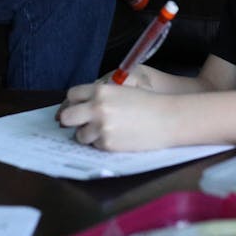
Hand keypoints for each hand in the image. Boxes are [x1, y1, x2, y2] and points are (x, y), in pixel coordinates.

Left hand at [56, 75, 173, 151]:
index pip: (72, 95)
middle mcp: (97, 107)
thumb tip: (80, 107)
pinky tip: (117, 137)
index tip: (77, 108)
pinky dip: (102, 143)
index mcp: (101, 90)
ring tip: (105, 131)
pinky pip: (95, 145)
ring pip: (79, 135)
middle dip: (71, 121)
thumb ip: (101, 96)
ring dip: (88, 134)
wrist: (168, 118)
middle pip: (67, 116)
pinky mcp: (107, 143)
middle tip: (80, 123)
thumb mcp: (122, 90)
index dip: (74, 103)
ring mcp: (101, 127)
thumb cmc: (148, 103)